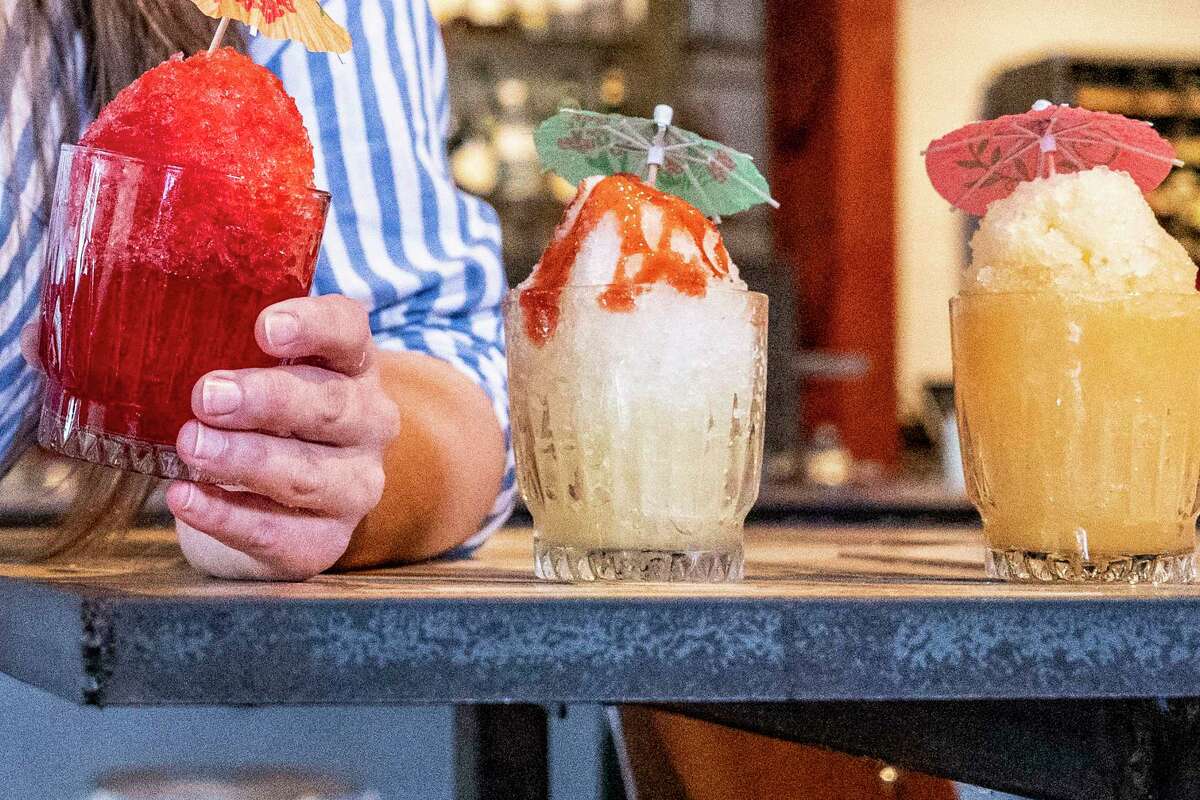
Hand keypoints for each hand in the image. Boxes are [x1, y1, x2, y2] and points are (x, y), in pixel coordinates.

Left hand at [167, 295, 399, 580]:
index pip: (347, 333)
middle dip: (268, 401)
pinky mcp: (326, 540)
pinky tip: (185, 498)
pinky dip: (227, 516)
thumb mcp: (261, 367)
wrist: (287, 494)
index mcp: (353, 364)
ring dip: (245, 460)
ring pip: (308, 475)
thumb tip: (149, 314)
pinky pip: (278, 532)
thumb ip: (227, 339)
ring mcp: (354, 486)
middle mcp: (369, 423)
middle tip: (207, 395)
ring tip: (191, 445)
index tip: (265, 327)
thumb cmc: (266, 412)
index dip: (311, 327)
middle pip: (331, 407)